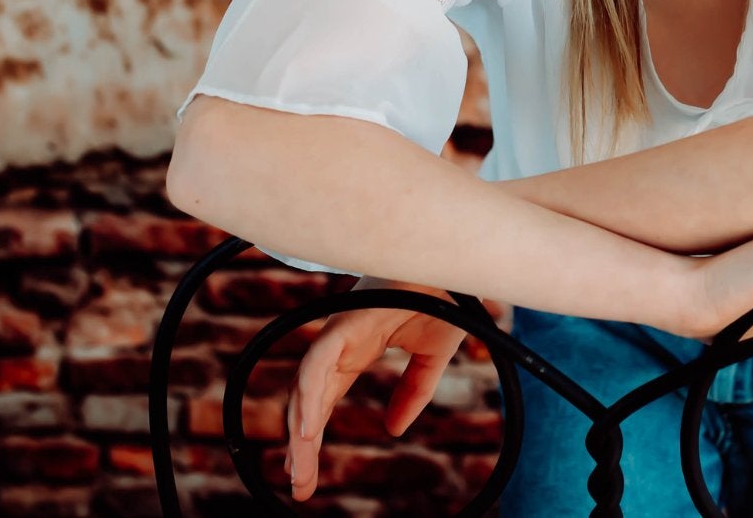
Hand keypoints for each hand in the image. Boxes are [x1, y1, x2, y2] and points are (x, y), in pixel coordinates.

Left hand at [284, 277, 472, 500]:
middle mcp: (339, 345)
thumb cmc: (443, 296)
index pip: (323, 402)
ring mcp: (338, 333)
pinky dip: (310, 393)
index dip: (312, 440)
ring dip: (301, 429)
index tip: (307, 479)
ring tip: (299, 469)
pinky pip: (318, 363)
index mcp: (354, 352)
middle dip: (301, 447)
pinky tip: (307, 429)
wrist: (453, 264)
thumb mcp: (432, 356)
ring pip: (306, 387)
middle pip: (308, 402)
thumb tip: (393, 429)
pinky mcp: (343, 323)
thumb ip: (413, 390)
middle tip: (300, 488)